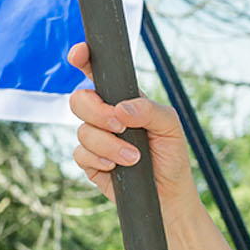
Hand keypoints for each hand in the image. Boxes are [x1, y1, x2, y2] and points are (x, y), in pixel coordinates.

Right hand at [66, 42, 197, 214]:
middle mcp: (105, 115)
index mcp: (122, 99)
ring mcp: (95, 138)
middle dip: (97, 112)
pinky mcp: (90, 162)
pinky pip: (80, 154)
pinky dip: (99, 159)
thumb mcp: (170, 126)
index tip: (78, 55)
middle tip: (120, 126)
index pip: (97, 73)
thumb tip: (121, 109)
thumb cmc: (171, 156)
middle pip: (80, 99)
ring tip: (134, 158)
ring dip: (108, 145)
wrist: (169, 195)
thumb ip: (149, 110)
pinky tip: (116, 167)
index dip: (83, 58)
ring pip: (82, 130)